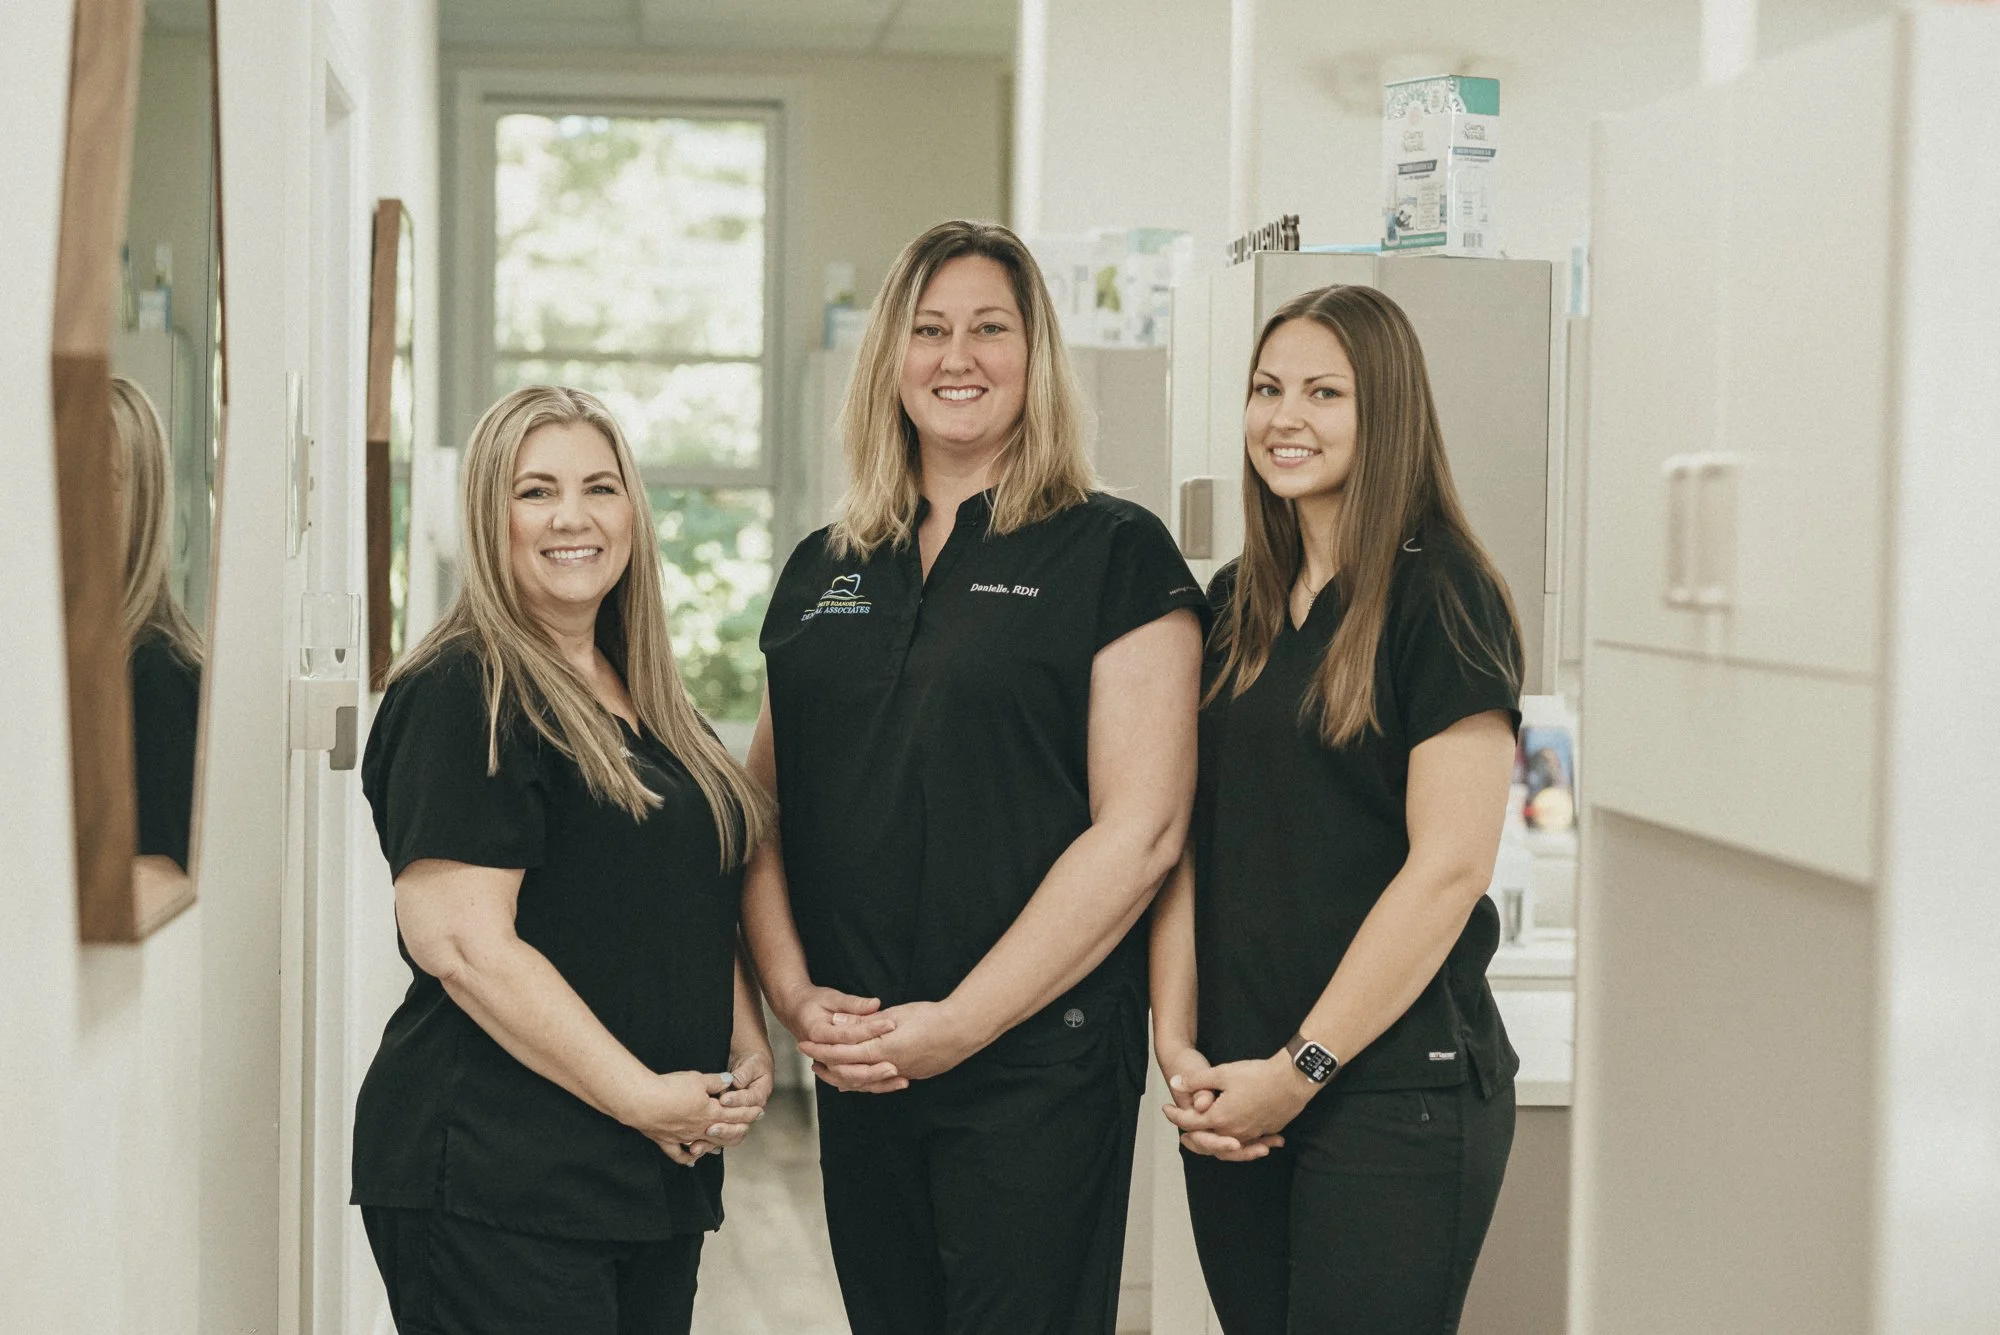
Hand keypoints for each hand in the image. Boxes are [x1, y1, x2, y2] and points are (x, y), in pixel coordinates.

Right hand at [624, 1069, 757, 1165]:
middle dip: (738, 1128)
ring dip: (716, 1143)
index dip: (749, 1112)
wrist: (643, 1102)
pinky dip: (688, 1157)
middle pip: (724, 1131)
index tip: (760, 1111)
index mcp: (711, 1112)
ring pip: (705, 1144)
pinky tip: (692, 1158)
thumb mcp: (698, 1079)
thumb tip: (730, 1081)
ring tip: (724, 1145)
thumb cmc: (671, 1088)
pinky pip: (679, 1153)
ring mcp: (684, 1137)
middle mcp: (700, 1129)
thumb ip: (716, 1081)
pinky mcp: (666, 1141)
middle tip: (748, 1127)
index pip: (736, 1113)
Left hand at [687, 1048, 773, 1153]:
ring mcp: (737, 1120)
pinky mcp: (725, 1123)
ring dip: (712, 1142)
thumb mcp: (752, 1065)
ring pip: (727, 1138)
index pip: (747, 1101)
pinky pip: (717, 1139)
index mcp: (758, 1097)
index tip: (723, 1099)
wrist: (751, 1069)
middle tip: (710, 1128)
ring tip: (696, 1146)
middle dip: (724, 1129)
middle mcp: (749, 1113)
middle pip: (739, 1127)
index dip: (735, 1101)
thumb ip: (744, 1073)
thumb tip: (736, 1080)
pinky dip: (705, 1144)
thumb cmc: (753, 1065)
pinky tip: (692, 1148)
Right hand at [778, 984, 905, 1093]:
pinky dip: (871, 1085)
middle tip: (895, 1067)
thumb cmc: (814, 1002)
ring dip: (876, 1083)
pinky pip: (853, 1082)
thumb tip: (875, 1004)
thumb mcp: (832, 997)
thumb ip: (853, 1004)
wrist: (796, 1012)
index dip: (871, 1029)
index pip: (848, 1035)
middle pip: (848, 1068)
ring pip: (852, 1081)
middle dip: (873, 1070)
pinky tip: (891, 1085)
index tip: (892, 1025)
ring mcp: (827, 1064)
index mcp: (818, 1032)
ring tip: (901, 1081)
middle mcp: (820, 1054)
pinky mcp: (834, 1069)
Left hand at [797, 998, 981, 1087]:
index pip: (843, 1052)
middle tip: (810, 1062)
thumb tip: (837, 1023)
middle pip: (849, 1072)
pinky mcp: (911, 1075)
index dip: (821, 1049)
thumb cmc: (931, 1016)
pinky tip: (857, 1081)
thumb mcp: (896, 1013)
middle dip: (828, 1067)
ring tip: (828, 1073)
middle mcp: (890, 1066)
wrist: (964, 1031)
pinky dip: (863, 1083)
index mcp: (883, 1048)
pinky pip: (879, 1084)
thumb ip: (865, 1021)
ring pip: (864, 1083)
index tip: (804, 1045)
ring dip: (843, 1078)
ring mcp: (901, 1074)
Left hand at [1164, 1053, 1315, 1154]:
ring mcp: (1252, 1133)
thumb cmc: (1256, 1076)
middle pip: (1208, 1141)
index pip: (1190, 1122)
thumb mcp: (1222, 1073)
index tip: (1166, 1109)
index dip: (1175, 1116)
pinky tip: (1240, 1138)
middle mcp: (1234, 1131)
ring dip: (1216, 1144)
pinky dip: (1240, 1143)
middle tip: (1183, 1135)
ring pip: (1229, 1146)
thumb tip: (1174, 1083)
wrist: (1292, 1081)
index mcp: (1219, 1118)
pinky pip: (1249, 1142)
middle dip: (1193, 1138)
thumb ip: (1196, 1080)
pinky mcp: (1266, 1131)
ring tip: (1210, 1139)